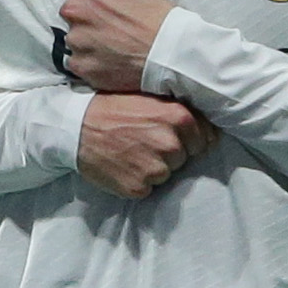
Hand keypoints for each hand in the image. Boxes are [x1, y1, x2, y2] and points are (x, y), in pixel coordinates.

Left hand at [59, 0, 173, 92]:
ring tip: (113, 44)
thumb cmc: (152, 12)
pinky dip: (90, 62)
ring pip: (74, 38)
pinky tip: (109, 59)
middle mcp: (74, 11)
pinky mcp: (80, 64)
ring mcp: (75, 40)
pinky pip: (78, 62)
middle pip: (71, 12)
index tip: (100, 2)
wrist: (165, 49)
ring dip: (87, 40)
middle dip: (86, 17)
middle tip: (111, 25)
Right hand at [77, 92, 216, 198]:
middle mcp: (170, 143)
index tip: (167, 136)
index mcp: (178, 117)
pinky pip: (147, 189)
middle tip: (140, 141)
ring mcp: (155, 167)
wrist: (75, 126)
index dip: (188, 140)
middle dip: (168, 154)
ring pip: (166, 175)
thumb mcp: (150, 99)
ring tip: (129, 152)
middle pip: (184, 158)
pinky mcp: (138, 186)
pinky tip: (121, 165)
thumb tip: (211, 132)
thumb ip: (180, 112)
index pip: (205, 139)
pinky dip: (136, 181)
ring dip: (152, 168)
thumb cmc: (112, 109)